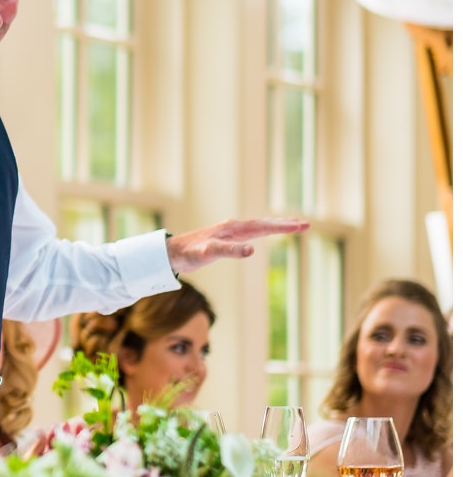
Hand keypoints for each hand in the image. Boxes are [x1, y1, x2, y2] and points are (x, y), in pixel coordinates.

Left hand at [166, 217, 309, 275]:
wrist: (170, 252)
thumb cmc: (188, 253)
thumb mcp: (208, 253)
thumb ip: (229, 251)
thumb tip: (251, 250)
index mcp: (232, 228)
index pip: (263, 226)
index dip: (282, 227)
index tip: (301, 226)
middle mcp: (232, 227)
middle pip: (263, 223)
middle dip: (285, 224)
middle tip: (307, 224)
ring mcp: (229, 232)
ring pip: (258, 226)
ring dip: (276, 226)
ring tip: (295, 225)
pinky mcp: (224, 238)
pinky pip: (249, 232)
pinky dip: (263, 231)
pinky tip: (265, 233)